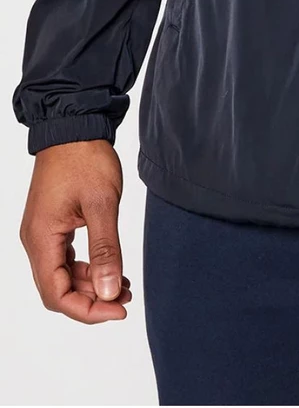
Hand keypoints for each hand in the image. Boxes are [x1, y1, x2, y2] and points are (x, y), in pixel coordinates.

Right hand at [20, 139, 130, 322]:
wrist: (74, 125)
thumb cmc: (85, 158)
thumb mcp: (102, 204)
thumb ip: (106, 250)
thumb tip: (109, 291)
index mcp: (42, 239)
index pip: (57, 294)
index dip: (87, 310)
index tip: (117, 310)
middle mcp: (36, 240)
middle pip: (58, 289)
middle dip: (91, 299)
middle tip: (125, 298)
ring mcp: (43, 232)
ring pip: (63, 274)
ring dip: (92, 283)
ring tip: (123, 285)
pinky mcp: (53, 223)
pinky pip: (66, 257)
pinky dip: (88, 266)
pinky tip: (111, 267)